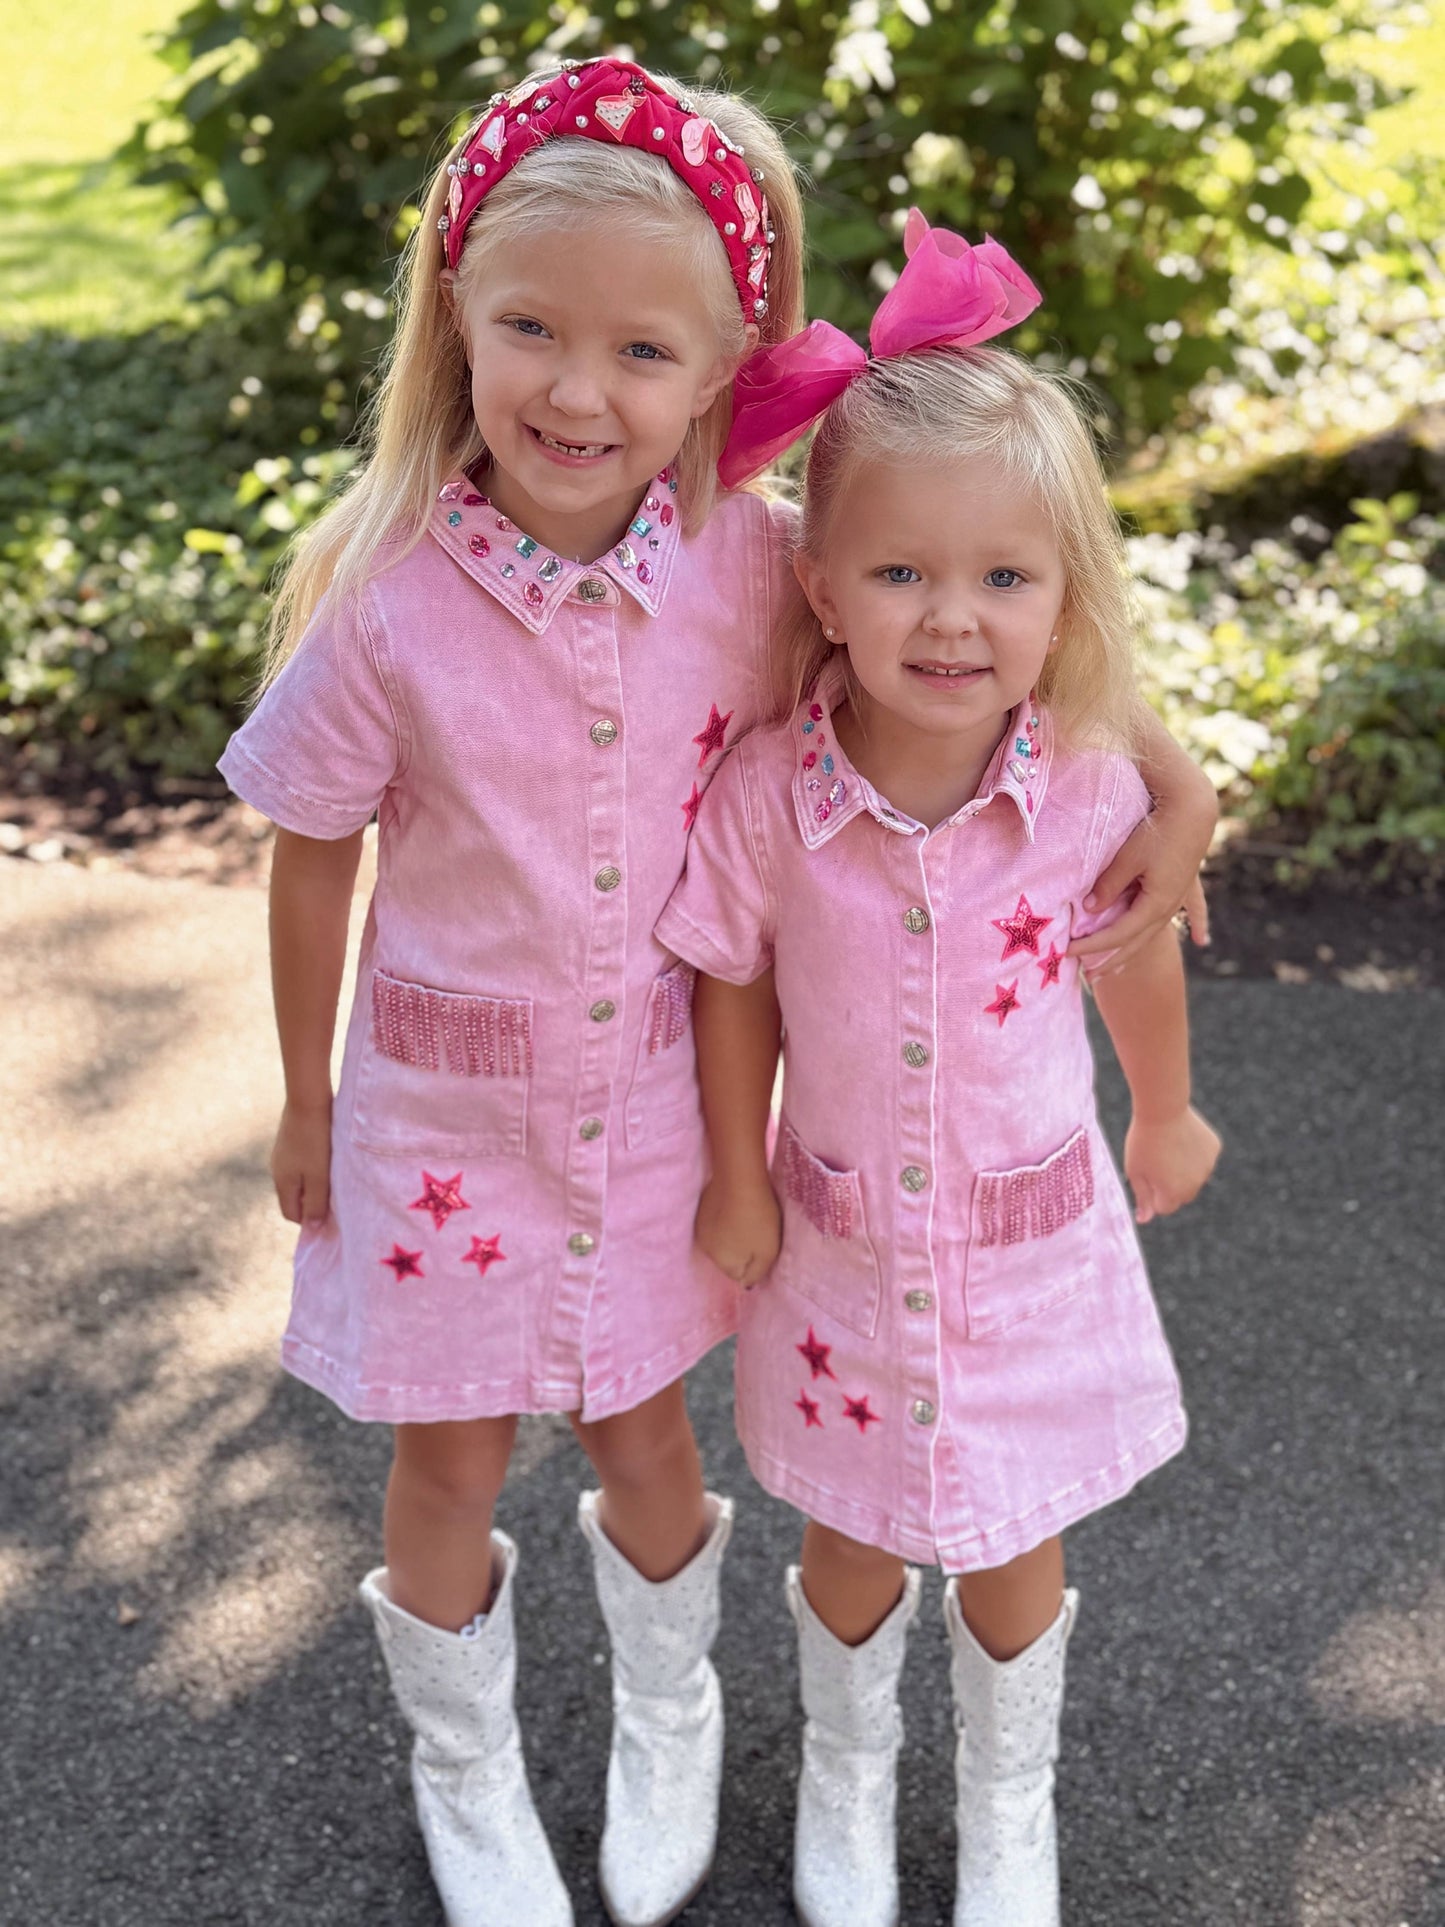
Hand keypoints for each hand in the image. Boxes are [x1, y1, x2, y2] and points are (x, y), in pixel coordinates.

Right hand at [271, 1098, 333, 1227]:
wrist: (308, 1099)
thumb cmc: (315, 1140)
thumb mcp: (319, 1176)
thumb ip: (315, 1202)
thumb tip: (311, 1227)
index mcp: (282, 1182)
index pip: (291, 1214)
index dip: (309, 1219)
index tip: (330, 1214)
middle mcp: (277, 1170)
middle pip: (294, 1197)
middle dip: (312, 1202)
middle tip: (335, 1196)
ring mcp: (282, 1154)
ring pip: (299, 1180)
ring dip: (315, 1183)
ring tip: (334, 1177)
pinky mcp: (290, 1141)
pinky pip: (301, 1163)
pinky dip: (313, 1167)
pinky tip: (328, 1158)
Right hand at [695, 1173, 781, 1287]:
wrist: (740, 1179)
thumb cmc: (759, 1219)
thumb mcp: (768, 1253)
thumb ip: (756, 1274)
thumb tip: (746, 1286)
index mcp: (723, 1263)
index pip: (739, 1275)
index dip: (754, 1264)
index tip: (764, 1248)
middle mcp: (707, 1250)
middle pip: (728, 1259)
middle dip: (742, 1251)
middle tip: (759, 1233)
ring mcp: (701, 1228)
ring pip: (721, 1240)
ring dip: (732, 1234)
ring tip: (749, 1218)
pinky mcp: (701, 1209)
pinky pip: (716, 1222)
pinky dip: (725, 1219)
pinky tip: (736, 1206)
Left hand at [1070, 817, 1211, 976]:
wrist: (1193, 808)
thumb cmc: (1158, 831)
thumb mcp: (1127, 858)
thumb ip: (1109, 886)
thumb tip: (1089, 909)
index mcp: (1155, 905)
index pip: (1118, 935)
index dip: (1092, 945)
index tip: (1067, 952)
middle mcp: (1169, 907)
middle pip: (1136, 941)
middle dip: (1110, 959)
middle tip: (1088, 977)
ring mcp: (1180, 896)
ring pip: (1154, 931)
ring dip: (1135, 950)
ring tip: (1119, 966)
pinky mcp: (1186, 882)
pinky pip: (1190, 910)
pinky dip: (1196, 924)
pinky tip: (1201, 940)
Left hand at [1123, 1106, 1221, 1223]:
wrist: (1162, 1108)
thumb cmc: (1142, 1141)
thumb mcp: (1135, 1171)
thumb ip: (1142, 1198)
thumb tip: (1144, 1220)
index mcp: (1174, 1194)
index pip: (1164, 1208)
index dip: (1152, 1193)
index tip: (1146, 1175)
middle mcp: (1195, 1185)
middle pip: (1181, 1195)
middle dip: (1170, 1185)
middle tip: (1156, 1161)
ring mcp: (1208, 1166)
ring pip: (1194, 1176)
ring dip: (1183, 1170)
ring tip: (1168, 1147)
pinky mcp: (1214, 1148)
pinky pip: (1203, 1158)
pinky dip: (1194, 1153)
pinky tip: (1181, 1138)